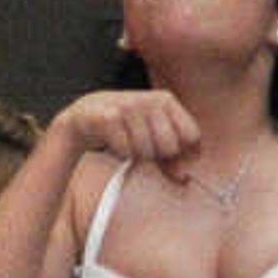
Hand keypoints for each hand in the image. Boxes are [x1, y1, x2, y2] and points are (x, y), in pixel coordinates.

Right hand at [58, 88, 199, 168]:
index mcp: (166, 100)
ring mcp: (129, 106)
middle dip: (157, 155)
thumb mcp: (154, 139)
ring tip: (126, 143)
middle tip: (142, 148)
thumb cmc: (127, 130)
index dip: (183, 152)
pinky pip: (125, 151)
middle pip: (170, 147)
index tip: (169, 156)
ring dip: (136, 155)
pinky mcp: (109, 117)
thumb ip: (173, 158)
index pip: (192, 135)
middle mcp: (150, 100)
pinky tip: (113, 142)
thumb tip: (185, 178)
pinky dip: (120, 153)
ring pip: (147, 151)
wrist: (86, 117)